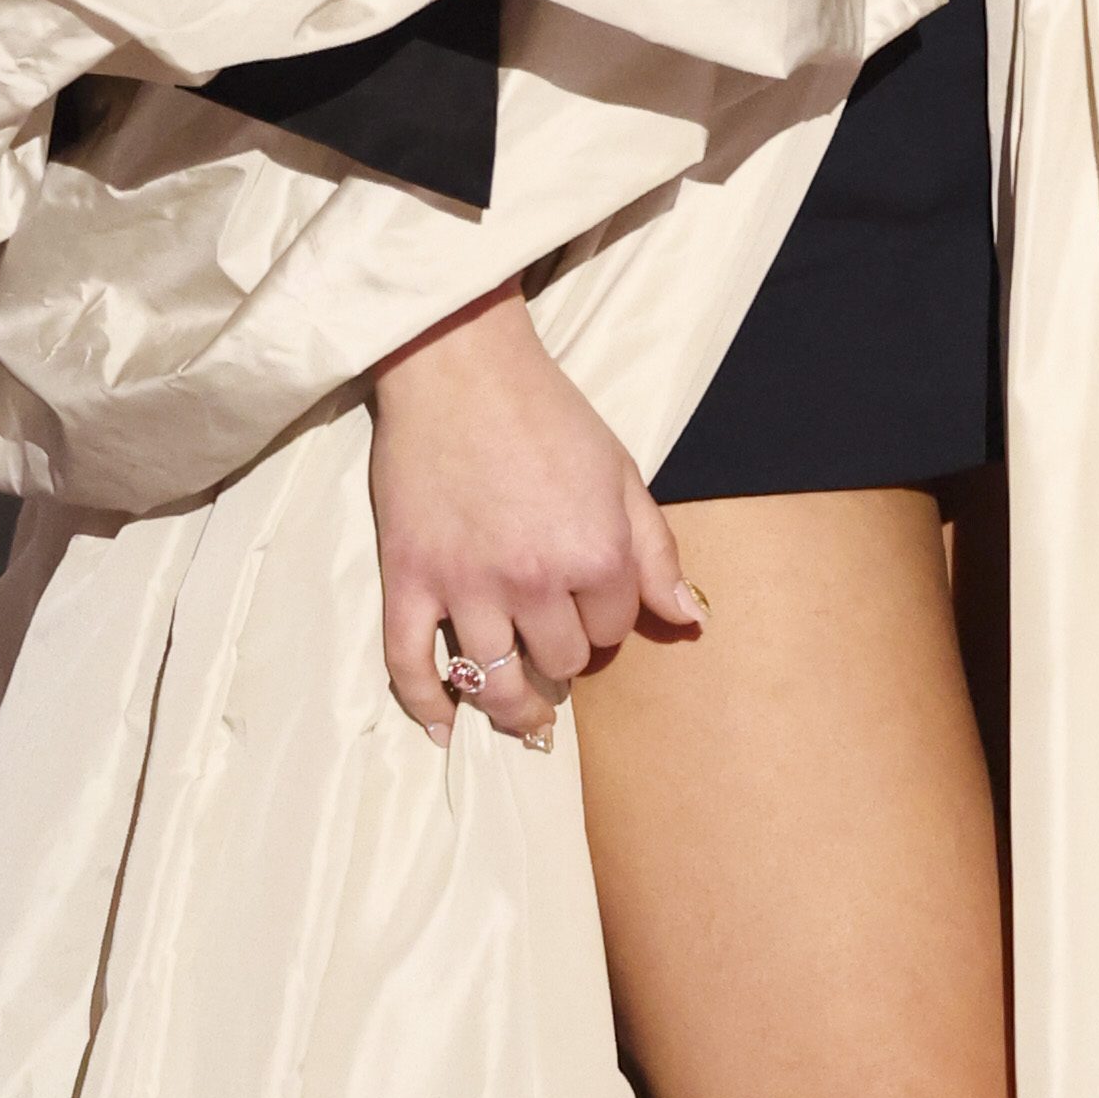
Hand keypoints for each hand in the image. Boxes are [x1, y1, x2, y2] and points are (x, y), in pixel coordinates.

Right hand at [367, 280, 703, 742]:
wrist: (460, 368)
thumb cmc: (547, 414)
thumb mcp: (622, 475)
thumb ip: (656, 553)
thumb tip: (689, 620)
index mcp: (595, 554)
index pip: (614, 630)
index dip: (607, 618)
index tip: (591, 598)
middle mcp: (534, 581)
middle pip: (561, 663)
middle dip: (564, 653)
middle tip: (554, 636)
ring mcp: (466, 585)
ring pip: (496, 682)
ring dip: (514, 704)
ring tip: (523, 710)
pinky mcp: (409, 580)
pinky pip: (410, 666)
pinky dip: (427, 705)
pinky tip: (445, 729)